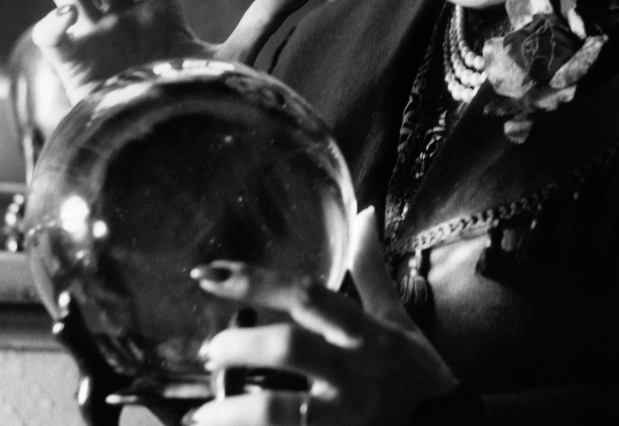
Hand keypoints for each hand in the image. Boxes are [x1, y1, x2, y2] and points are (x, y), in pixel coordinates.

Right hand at [33, 0, 308, 103]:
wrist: (166, 149)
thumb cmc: (196, 105)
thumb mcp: (234, 58)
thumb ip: (263, 22)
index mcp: (161, 14)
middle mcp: (125, 19)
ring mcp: (94, 36)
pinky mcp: (71, 61)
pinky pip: (51, 31)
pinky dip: (55, 20)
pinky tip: (69, 14)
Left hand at [186, 207, 457, 425]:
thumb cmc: (416, 372)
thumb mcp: (397, 320)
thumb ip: (371, 270)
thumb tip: (365, 213)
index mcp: (367, 332)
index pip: (308, 294)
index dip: (256, 282)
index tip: (208, 275)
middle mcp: (357, 371)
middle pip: (290, 348)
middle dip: (239, 345)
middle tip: (209, 350)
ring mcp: (347, 417)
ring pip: (280, 410)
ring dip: (233, 411)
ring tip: (202, 413)